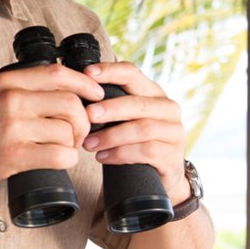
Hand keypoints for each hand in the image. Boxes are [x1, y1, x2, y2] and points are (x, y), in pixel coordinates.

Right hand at [0, 64, 104, 194]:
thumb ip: (20, 88)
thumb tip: (61, 88)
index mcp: (7, 80)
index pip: (60, 73)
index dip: (85, 84)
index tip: (95, 95)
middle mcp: (12, 99)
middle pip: (71, 103)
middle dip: (83, 121)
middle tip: (76, 134)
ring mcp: (13, 127)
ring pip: (68, 131)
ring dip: (72, 144)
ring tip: (61, 149)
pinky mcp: (14, 155)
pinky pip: (60, 155)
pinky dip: (66, 160)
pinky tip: (55, 162)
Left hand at [78, 61, 189, 201]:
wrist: (161, 177)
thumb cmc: (135, 142)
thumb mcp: (125, 119)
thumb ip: (109, 106)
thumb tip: (75, 95)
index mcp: (154, 93)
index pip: (133, 74)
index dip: (110, 71)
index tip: (87, 74)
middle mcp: (168, 109)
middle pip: (138, 104)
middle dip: (110, 108)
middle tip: (87, 115)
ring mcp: (174, 133)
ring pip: (142, 129)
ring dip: (111, 136)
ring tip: (88, 144)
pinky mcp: (172, 156)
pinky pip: (145, 152)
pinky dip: (120, 154)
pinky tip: (103, 157)